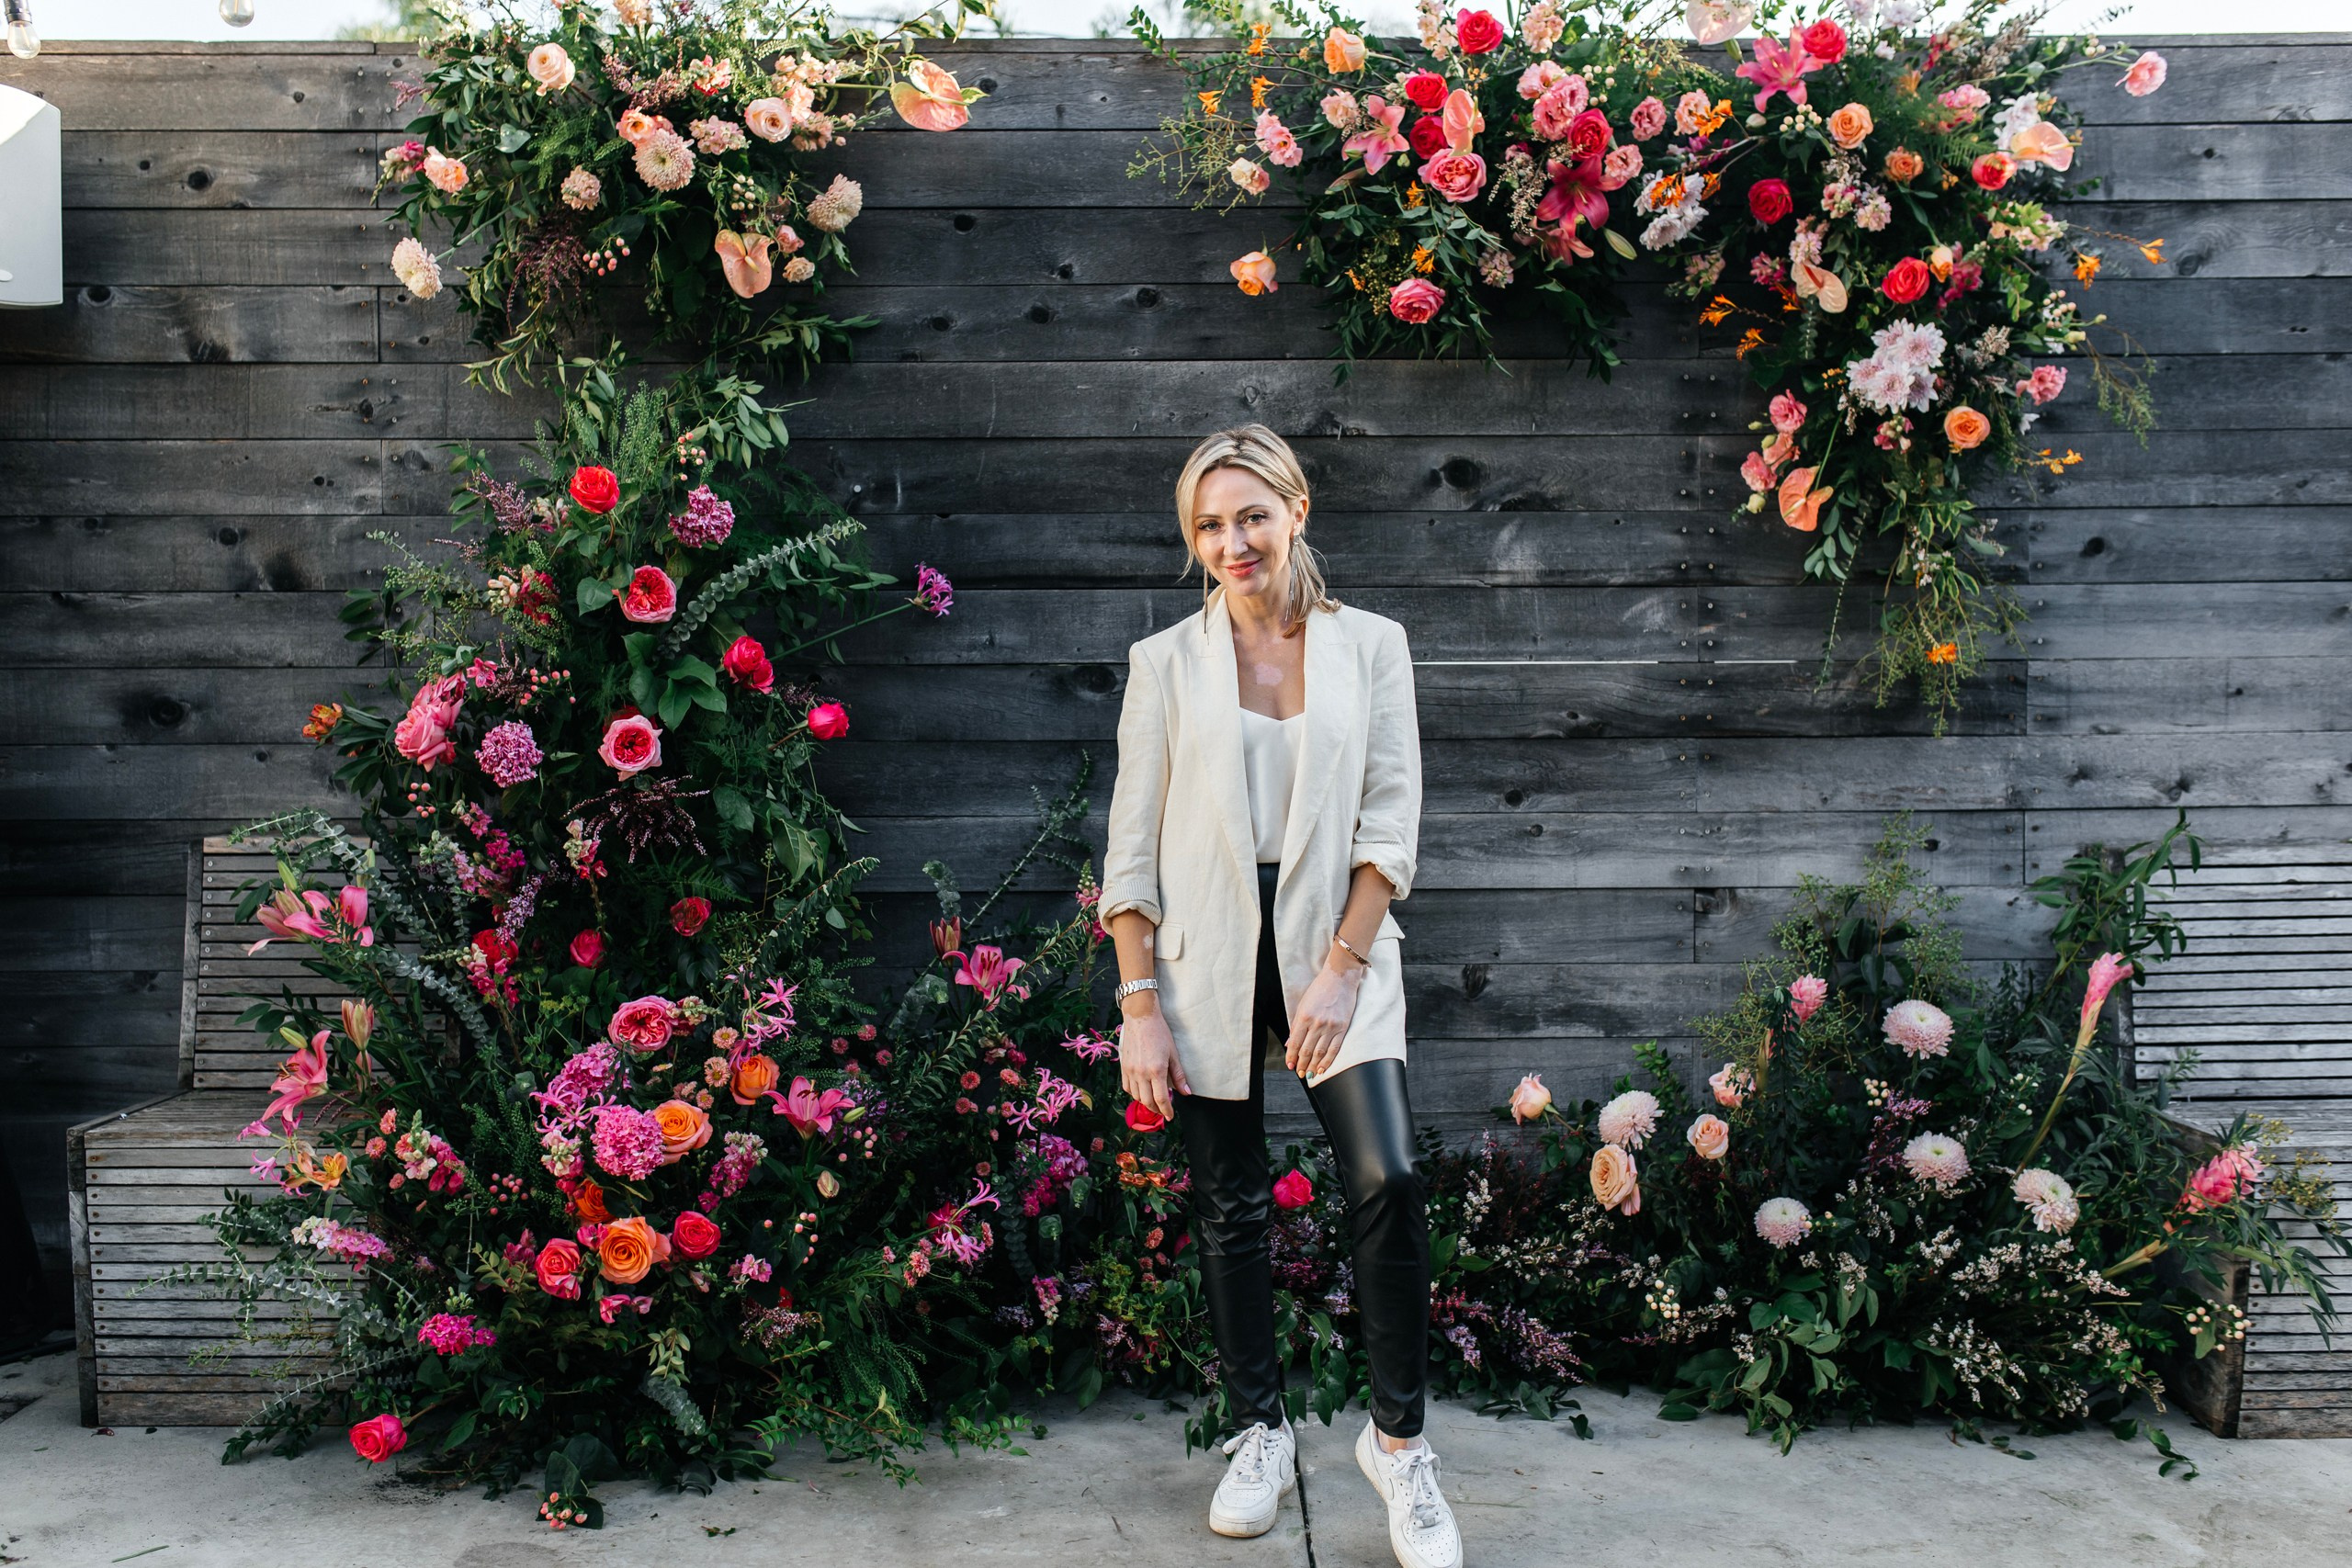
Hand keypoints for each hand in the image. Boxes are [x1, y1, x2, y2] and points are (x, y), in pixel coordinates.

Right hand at [1117, 1001, 1190, 1122]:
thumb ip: (1179, 1075)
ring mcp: (1130, 1071)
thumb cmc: (1160, 1033)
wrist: (1141, 1018)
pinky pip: (1127, 1087)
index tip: (1170, 1116)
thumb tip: (1186, 1092)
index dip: (1167, 1111)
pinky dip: (1134, 1093)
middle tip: (1164, 1111)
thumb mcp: (1173, 1054)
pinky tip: (1142, 1091)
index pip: (1161, 1099)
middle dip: (1157, 1110)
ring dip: (1146, 1102)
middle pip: (1148, 1102)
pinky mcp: (1123, 1067)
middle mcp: (1141, 1073)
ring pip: (1136, 1096)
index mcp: (1157, 1070)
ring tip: (1154, 1101)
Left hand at [1285, 959, 1364, 1080]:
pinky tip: (1322, 1068)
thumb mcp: (1302, 1005)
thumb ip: (1296, 1025)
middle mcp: (1316, 1024)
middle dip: (1301, 1064)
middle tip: (1299, 1073)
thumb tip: (1289, 1043)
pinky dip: (1327, 1061)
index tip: (1289, 1065)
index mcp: (1304, 1017)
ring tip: (1308, 1074)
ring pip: (1320, 1052)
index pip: (1294, 1043)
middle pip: (1307, 1050)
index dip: (1291, 1057)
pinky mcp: (1342, 1028)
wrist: (1340, 978)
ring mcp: (1330, 1027)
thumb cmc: (1319, 989)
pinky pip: (1334, 1049)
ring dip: (1313, 1066)